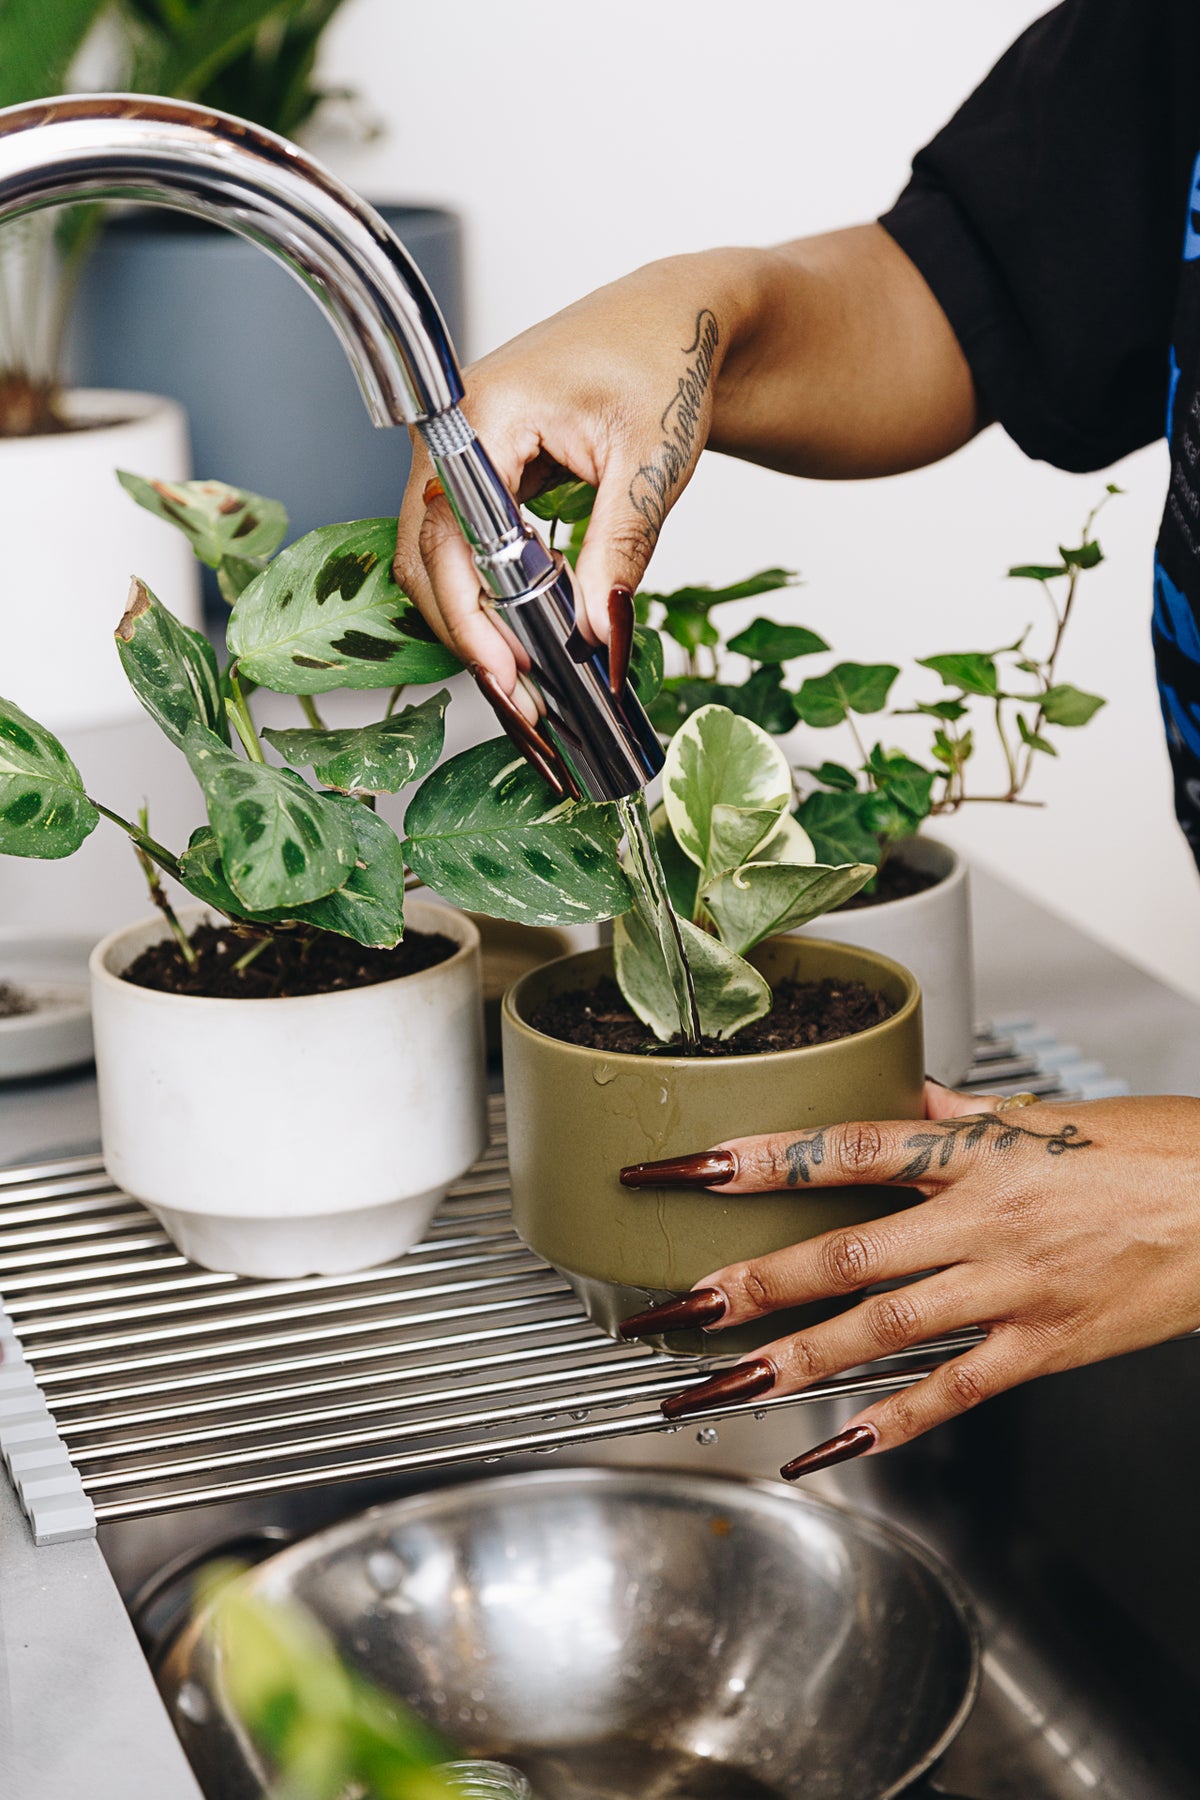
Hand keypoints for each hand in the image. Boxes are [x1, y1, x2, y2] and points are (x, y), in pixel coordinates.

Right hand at [393, 252, 751, 719]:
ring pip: (438, 561)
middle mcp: (452, 431)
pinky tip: (531, 638)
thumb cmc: (666, 362)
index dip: (472, 614)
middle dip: (469, 636)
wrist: (681, 321)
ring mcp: (458, 454)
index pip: (449, 533)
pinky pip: (463, 549)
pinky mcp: (479, 476)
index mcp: (482, 411)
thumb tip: (597, 637)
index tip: (509, 674)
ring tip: (530, 685)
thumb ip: (618, 552)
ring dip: (476, 625)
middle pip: (427, 557)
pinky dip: (489, 600)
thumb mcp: (650, 465)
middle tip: (525, 702)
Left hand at [619, 1083, 1199, 1476]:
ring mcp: (1011, 1288)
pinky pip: (953, 1391)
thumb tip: (906, 1098)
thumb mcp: (1054, 1115)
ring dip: (793, 1358)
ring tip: (724, 1383)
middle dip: (752, 1280)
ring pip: (882, 1328)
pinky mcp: (1044, 1347)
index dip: (759, 1157)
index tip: (688, 1169)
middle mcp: (982, 1218)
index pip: (844, 1147)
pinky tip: (832, 1444)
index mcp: (976, 1150)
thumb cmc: (1163, 1153)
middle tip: (678, 1305)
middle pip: (845, 1250)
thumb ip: (965, 1114)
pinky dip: (889, 1422)